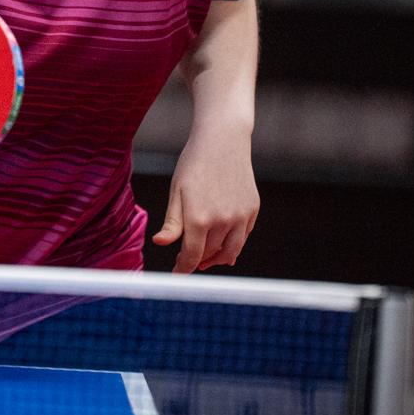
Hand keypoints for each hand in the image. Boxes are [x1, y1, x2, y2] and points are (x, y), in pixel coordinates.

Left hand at [151, 131, 257, 273]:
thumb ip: (172, 222)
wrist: (223, 141)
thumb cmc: (194, 164)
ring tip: (207, 259)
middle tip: (188, 260)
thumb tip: (161, 243)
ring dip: (218, 258)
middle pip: (210, 254)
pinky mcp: (252, 209)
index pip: (192, 256)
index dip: (183, 268)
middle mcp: (223, 221)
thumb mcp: (177, 191)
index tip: (178, 274)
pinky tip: (224, 243)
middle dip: (198, 260)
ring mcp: (241, 216)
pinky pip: (243, 236)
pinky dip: (233, 244)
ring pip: (231, 251)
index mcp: (199, 218)